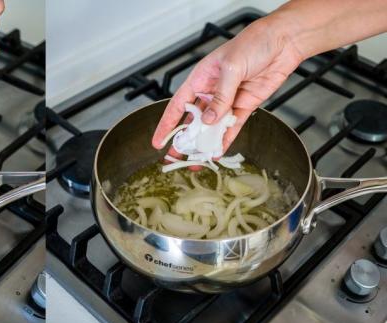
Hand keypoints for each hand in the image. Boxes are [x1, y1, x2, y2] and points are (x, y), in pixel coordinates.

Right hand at [151, 18, 304, 156]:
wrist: (283, 42)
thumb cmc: (253, 43)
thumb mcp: (231, 67)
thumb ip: (220, 96)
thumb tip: (210, 120)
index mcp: (200, 78)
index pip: (178, 105)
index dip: (167, 124)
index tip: (159, 141)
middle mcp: (211, 91)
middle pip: (193, 120)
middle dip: (184, 139)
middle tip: (176, 157)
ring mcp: (228, 100)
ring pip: (212, 127)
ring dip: (204, 143)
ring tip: (196, 160)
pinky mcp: (245, 105)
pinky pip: (232, 127)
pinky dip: (225, 140)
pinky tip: (218, 151)